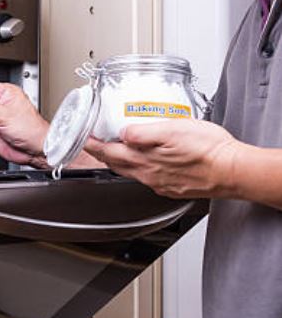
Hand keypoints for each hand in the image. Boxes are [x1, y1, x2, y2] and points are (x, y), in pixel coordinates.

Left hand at [85, 119, 240, 198]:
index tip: (82, 139)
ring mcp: (159, 183)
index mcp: (144, 159)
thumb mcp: (174, 129)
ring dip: (119, 162)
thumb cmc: (209, 150)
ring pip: (130, 172)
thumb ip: (144, 133)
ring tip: (115, 151)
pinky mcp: (172, 188)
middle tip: (94, 144)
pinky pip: (147, 178)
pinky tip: (145, 163)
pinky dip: (139, 169)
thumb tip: (123, 132)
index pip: (108, 152)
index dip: (92, 145)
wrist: (233, 172)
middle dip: (102, 154)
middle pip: (115, 164)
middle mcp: (148, 174)